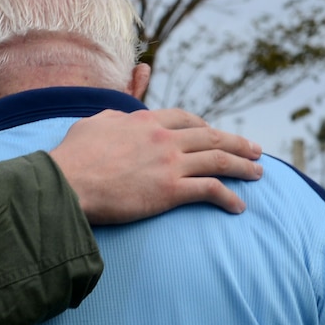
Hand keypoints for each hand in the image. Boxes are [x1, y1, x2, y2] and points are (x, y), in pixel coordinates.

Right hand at [49, 108, 262, 223]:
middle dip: (237, 143)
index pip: (185, 119)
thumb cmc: (73, 157)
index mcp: (146, 121)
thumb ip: (113, 118)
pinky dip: (228, 197)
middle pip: (211, 137)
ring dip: (242, 166)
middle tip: (255, 150)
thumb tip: (121, 118)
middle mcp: (164, 139)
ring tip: (258, 173)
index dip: (205, 126)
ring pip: (218, 160)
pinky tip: (239, 205)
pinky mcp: (170, 191)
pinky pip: (210, 191)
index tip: (214, 133)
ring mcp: (170, 164)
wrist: (67, 183)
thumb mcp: (93, 124)